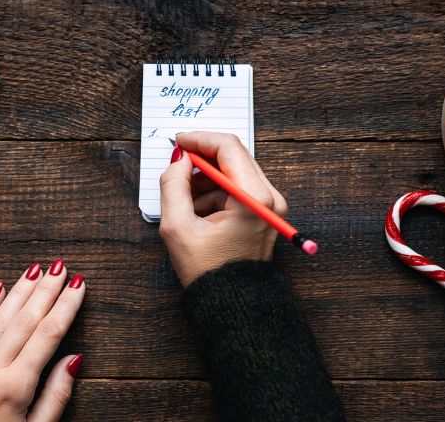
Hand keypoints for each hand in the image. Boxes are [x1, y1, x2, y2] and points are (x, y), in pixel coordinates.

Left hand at [0, 260, 85, 421]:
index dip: (66, 306)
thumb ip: (55, 396)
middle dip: (46, 290)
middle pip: (24, 319)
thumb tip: (74, 360)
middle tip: (61, 267)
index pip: (47, 334)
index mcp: (13, 387)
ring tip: (36, 268)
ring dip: (19, 290)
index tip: (79, 285)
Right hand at [158, 132, 286, 285]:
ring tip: (185, 203)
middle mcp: (269, 197)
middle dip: (202, 159)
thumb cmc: (209, 272)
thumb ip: (173, 185)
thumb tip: (178, 159)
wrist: (234, 305)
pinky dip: (215, 192)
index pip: (228, 147)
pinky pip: (238, 188)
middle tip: (177, 167)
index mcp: (253, 198)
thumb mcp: (178, 227)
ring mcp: (271, 205)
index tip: (178, 142)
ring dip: (206, 178)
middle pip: (234, 156)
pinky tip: (198, 213)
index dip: (200, 139)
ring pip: (234, 171)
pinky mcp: (265, 212)